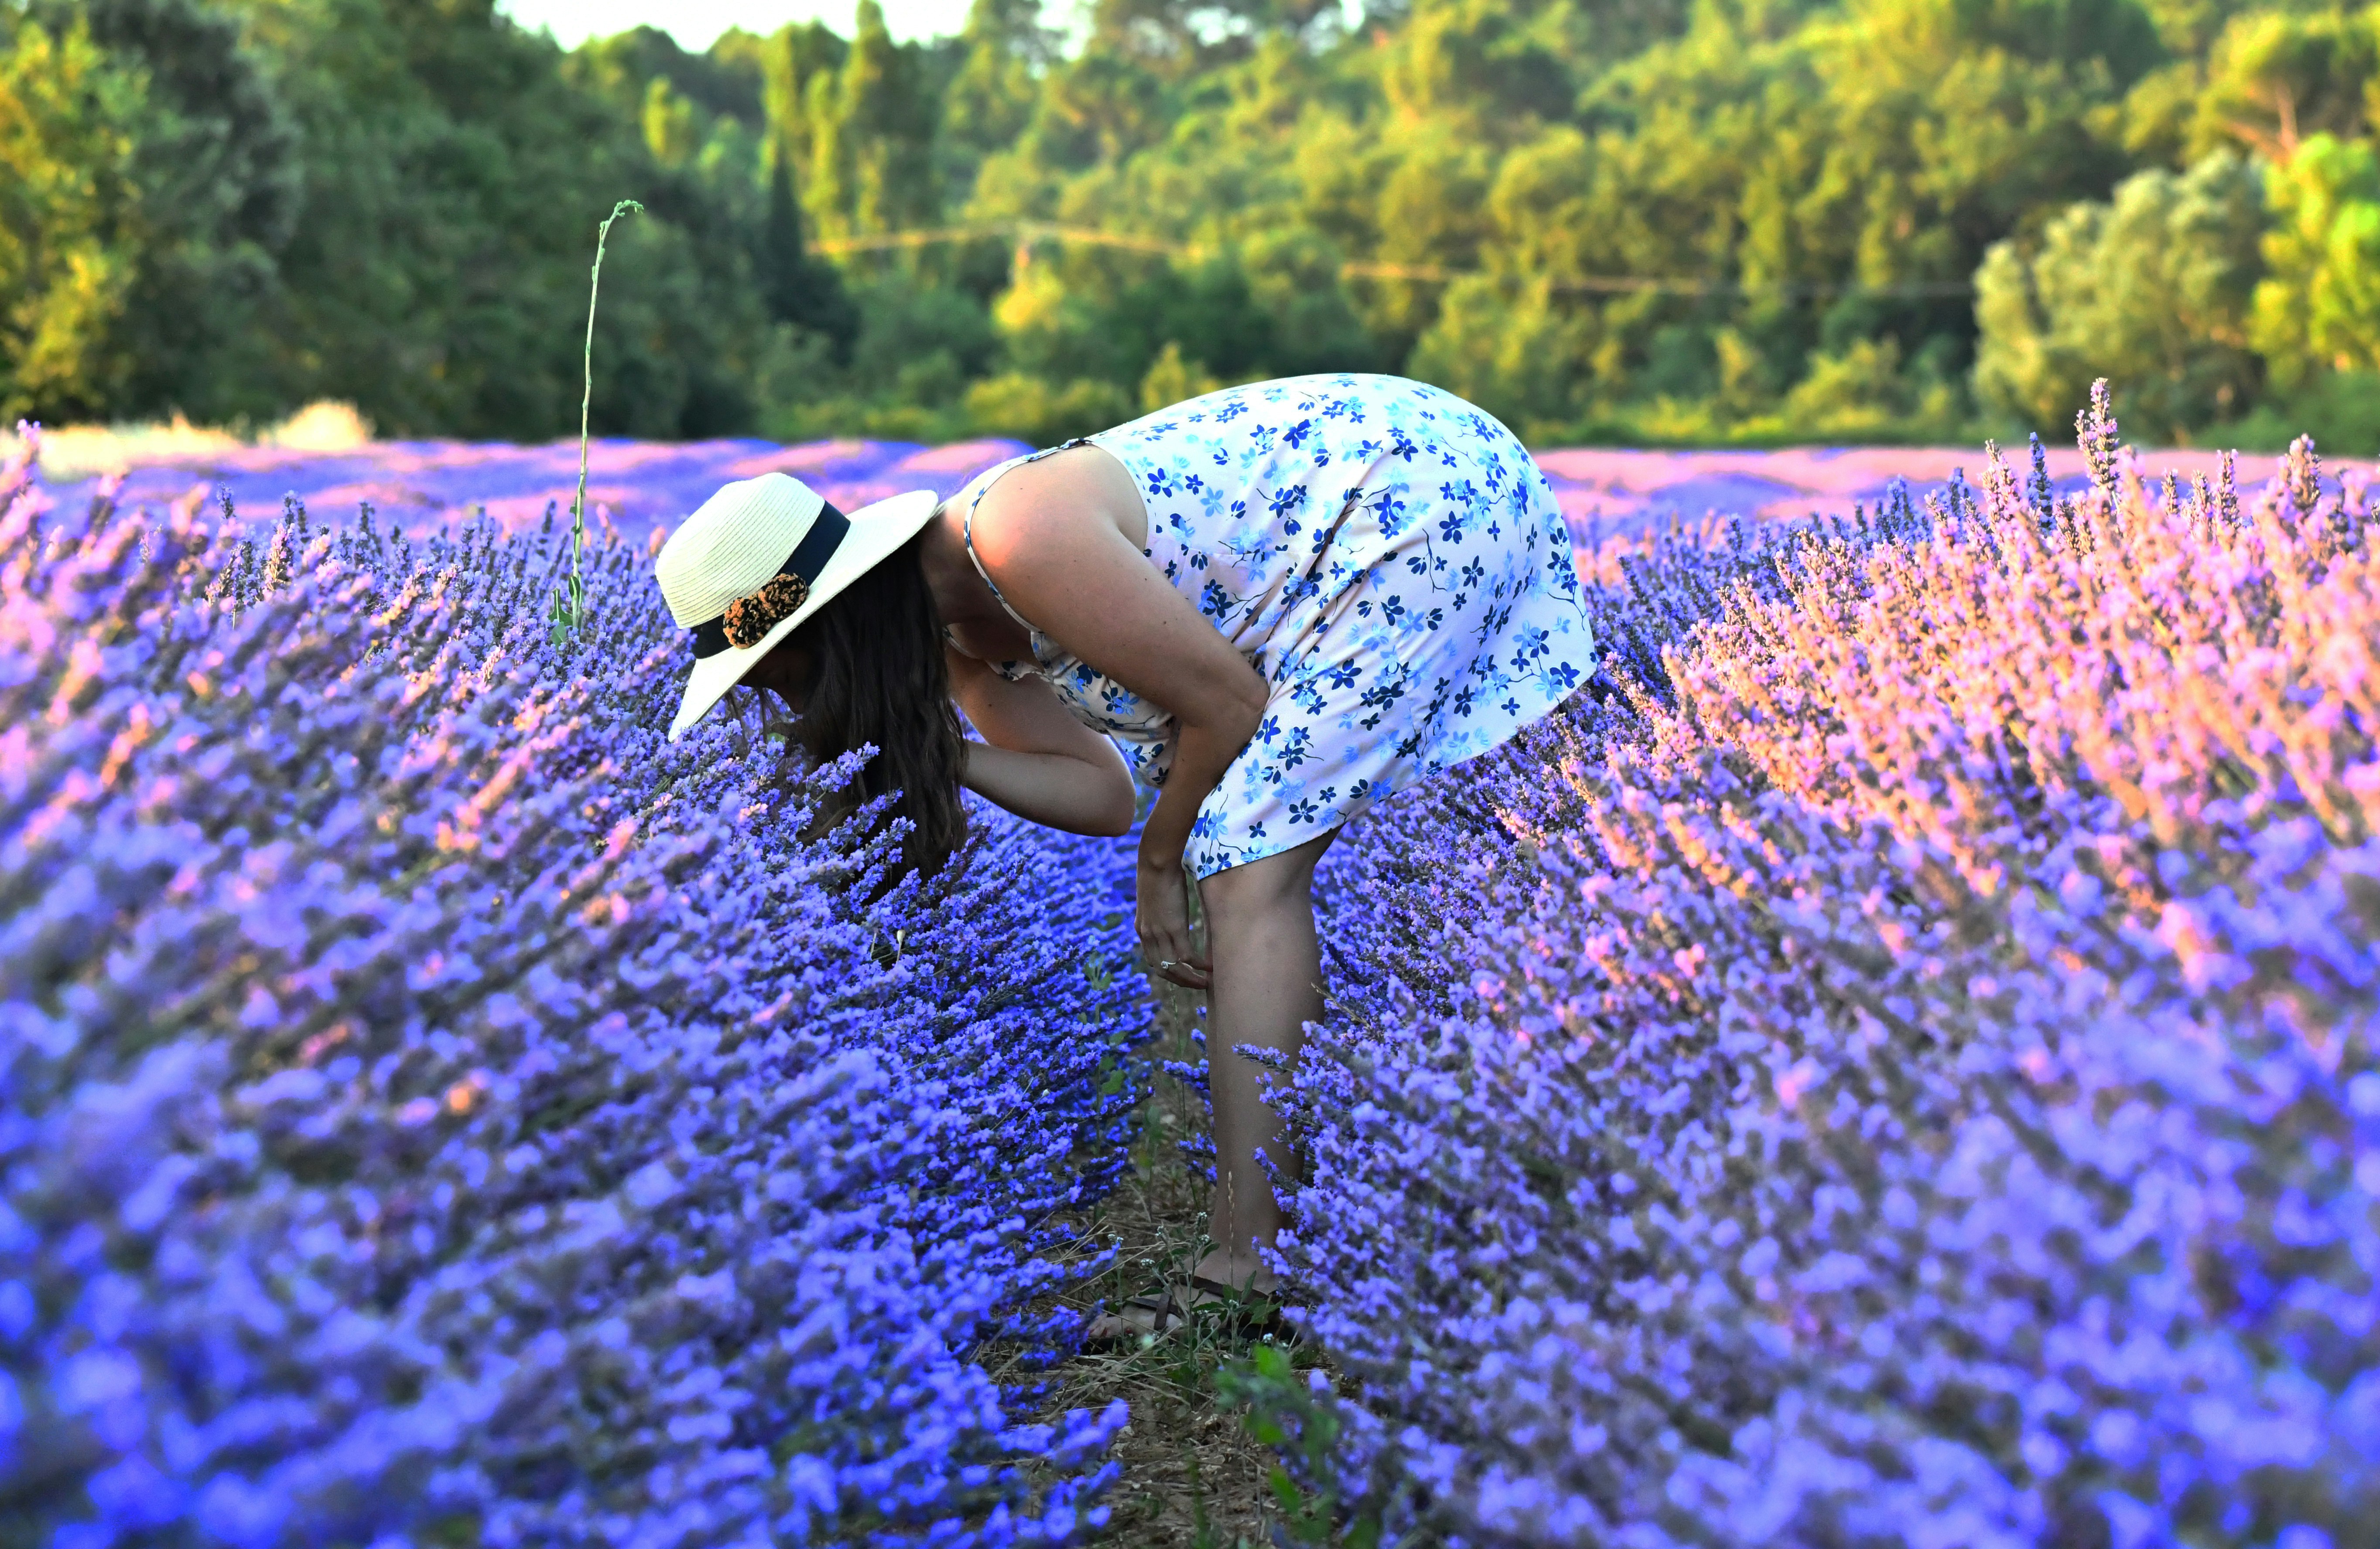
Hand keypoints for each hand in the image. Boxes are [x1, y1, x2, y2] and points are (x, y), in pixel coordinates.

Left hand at [1136, 857, 1210, 989]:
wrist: (1157, 861)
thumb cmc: (1159, 872)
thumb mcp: (1156, 897)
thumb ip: (1162, 909)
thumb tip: (1174, 910)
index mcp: (1142, 929)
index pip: (1152, 960)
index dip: (1167, 971)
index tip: (1181, 976)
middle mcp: (1148, 936)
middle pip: (1162, 970)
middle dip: (1180, 982)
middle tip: (1196, 986)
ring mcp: (1160, 934)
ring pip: (1175, 968)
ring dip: (1191, 979)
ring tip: (1206, 983)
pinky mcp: (1174, 929)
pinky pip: (1187, 957)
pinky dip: (1199, 966)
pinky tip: (1210, 968)